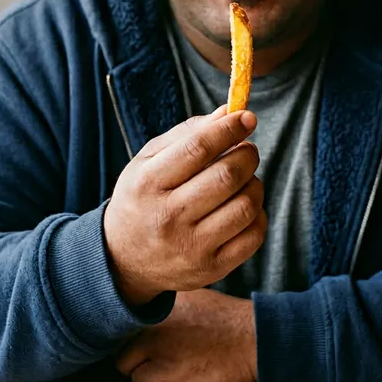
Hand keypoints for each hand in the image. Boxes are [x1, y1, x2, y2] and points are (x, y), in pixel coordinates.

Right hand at [104, 106, 266, 304]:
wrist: (123, 260)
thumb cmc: (142, 197)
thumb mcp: (149, 161)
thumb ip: (187, 134)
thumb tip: (229, 112)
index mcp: (148, 184)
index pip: (198, 148)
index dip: (228, 129)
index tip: (246, 117)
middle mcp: (168, 218)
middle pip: (226, 176)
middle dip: (247, 155)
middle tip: (246, 150)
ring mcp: (190, 247)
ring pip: (245, 206)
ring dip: (254, 184)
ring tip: (244, 180)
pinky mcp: (211, 268)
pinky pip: (253, 236)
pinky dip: (258, 214)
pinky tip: (244, 206)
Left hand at [116, 289, 256, 381]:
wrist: (251, 338)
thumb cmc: (225, 318)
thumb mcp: (191, 293)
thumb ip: (165, 300)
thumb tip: (144, 305)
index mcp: (158, 298)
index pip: (121, 313)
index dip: (129, 327)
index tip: (137, 333)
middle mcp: (152, 318)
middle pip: (118, 339)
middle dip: (132, 348)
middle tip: (152, 352)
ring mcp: (157, 344)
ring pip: (124, 363)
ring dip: (140, 366)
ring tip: (165, 363)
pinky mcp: (166, 370)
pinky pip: (140, 380)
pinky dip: (152, 381)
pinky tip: (173, 372)